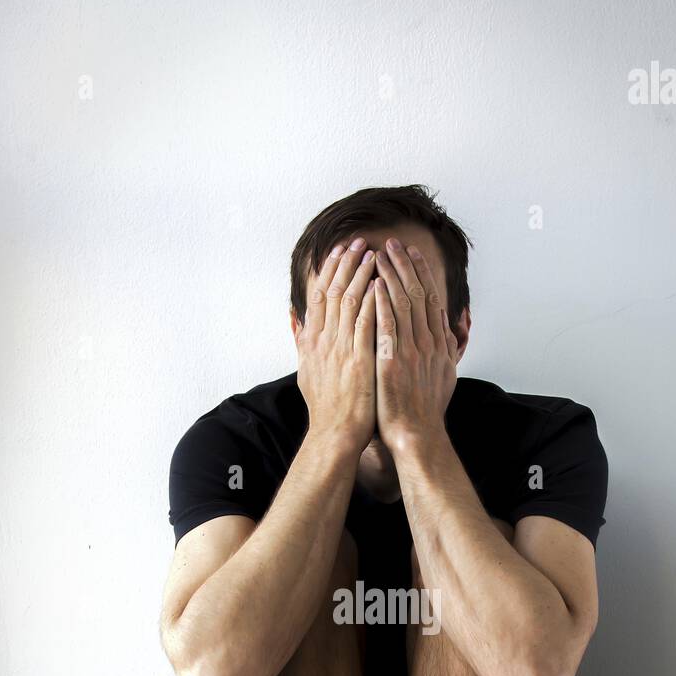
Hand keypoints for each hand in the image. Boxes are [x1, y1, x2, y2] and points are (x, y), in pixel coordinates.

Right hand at [295, 237, 376, 454]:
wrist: (335, 434)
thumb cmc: (325, 408)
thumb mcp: (305, 370)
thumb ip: (300, 341)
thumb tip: (293, 318)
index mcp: (311, 341)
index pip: (318, 296)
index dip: (329, 271)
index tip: (339, 251)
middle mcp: (323, 341)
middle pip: (333, 291)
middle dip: (346, 263)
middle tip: (358, 242)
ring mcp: (340, 349)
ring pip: (349, 301)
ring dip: (361, 274)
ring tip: (373, 253)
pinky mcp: (359, 360)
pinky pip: (367, 322)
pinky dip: (373, 300)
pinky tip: (382, 283)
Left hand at [373, 239, 458, 452]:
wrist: (417, 436)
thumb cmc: (425, 410)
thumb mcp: (445, 374)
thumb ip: (448, 347)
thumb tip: (453, 327)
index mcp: (438, 344)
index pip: (430, 299)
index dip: (421, 273)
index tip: (411, 253)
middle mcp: (428, 343)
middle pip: (418, 294)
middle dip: (405, 265)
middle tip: (392, 243)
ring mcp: (411, 352)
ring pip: (403, 304)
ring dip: (391, 276)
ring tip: (378, 254)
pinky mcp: (393, 363)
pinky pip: (387, 326)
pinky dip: (382, 303)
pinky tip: (374, 284)